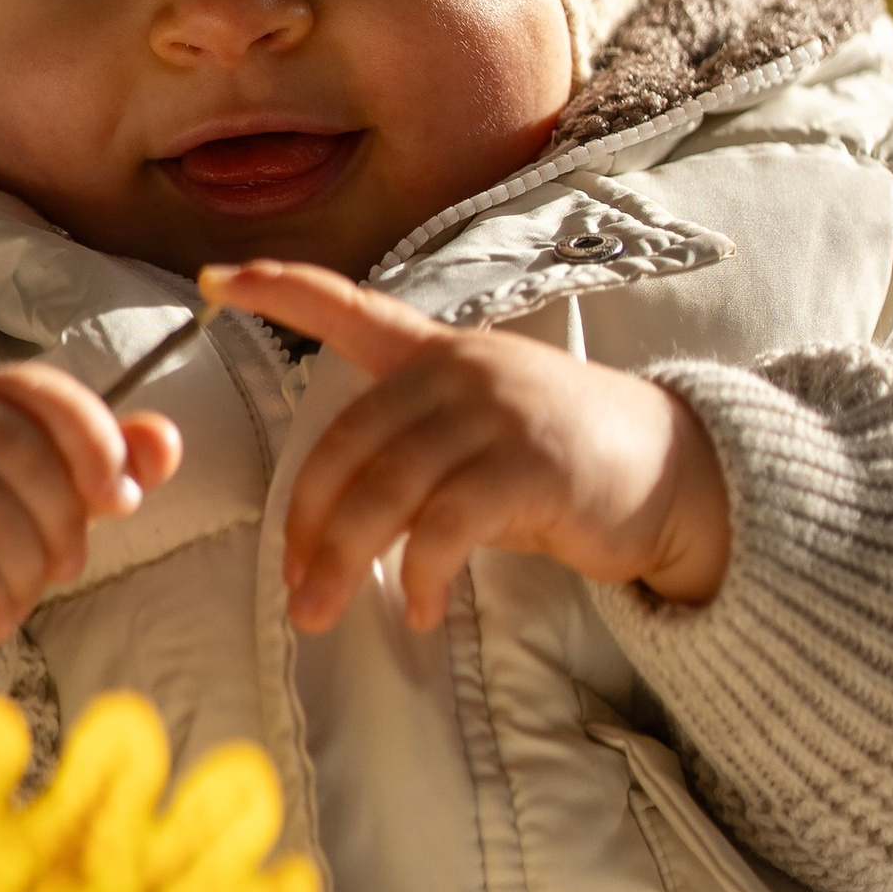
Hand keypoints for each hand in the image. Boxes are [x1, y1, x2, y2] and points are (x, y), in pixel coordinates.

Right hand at [0, 363, 183, 699]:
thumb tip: (163, 442)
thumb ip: (104, 465)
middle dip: (61, 522)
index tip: (122, 501)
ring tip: (18, 596)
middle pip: (18, 453)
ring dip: (23, 574)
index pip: (40, 390)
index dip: (94, 442)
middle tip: (64, 567)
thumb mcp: (48, 500)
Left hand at [205, 259, 729, 631]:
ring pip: (382, 491)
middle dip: (306, 524)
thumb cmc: (567, 466)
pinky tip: (419, 608)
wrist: (676, 474)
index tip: (215, 279)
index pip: (347, 307)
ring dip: (341, 562)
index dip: (278, 288)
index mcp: (438, 354)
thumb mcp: (483, 435)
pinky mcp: (527, 467)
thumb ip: (412, 453)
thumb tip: (330, 529)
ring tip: (322, 612)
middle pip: (346, 445)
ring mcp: (494, 414)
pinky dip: (419, 577)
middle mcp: (459, 371)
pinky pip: (443, 528)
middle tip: (294, 587)